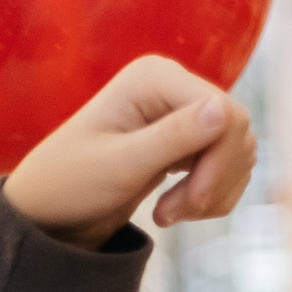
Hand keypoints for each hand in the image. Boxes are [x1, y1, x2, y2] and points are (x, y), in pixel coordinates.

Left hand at [2, 56, 255, 248]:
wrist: (52, 211)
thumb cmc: (70, 185)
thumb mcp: (120, 165)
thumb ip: (174, 137)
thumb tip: (226, 110)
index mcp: (154, 77)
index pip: (227, 115)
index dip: (219, 164)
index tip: (190, 205)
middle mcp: (174, 85)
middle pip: (237, 133)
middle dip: (215, 181)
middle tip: (174, 214)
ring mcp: (184, 112)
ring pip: (239, 153)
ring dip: (214, 193)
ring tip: (169, 214)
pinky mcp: (191, 139)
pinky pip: (231, 166)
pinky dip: (214, 196)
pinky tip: (178, 209)